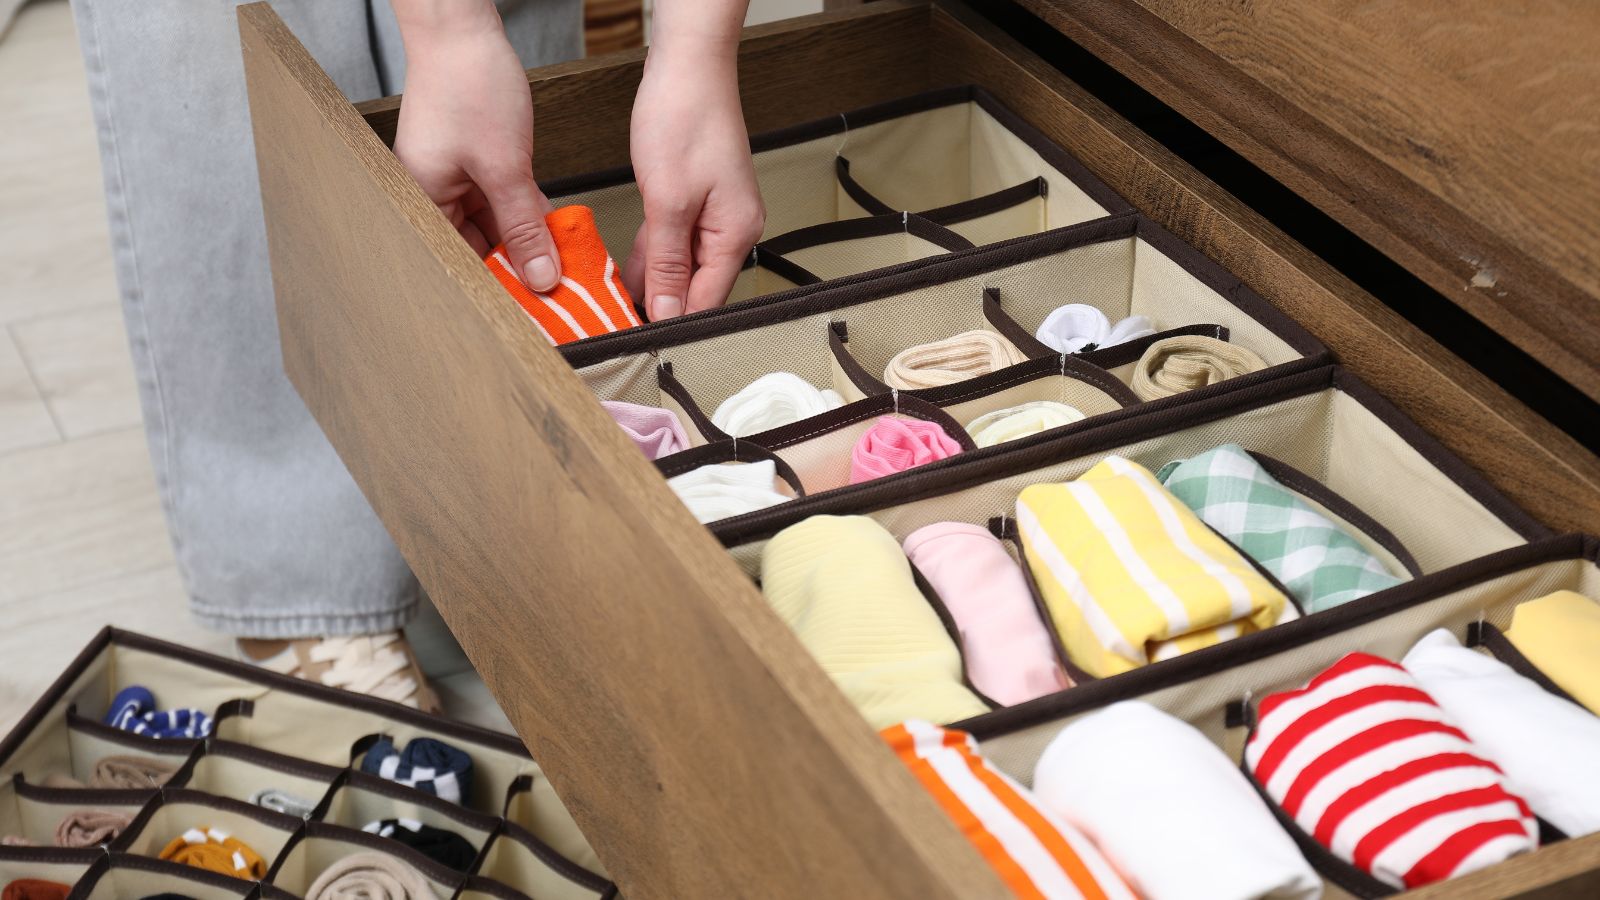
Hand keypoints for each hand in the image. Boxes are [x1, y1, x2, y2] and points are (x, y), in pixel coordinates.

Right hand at [392, 4, 560, 290]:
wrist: (462, 30)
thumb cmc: (466, 84)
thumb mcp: (504, 165)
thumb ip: (524, 225)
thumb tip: (541, 276)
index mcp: (423, 202)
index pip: (461, 266)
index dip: (497, 292)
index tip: (531, 315)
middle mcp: (432, 196)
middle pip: (478, 251)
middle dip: (518, 270)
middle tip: (556, 297)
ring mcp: (454, 181)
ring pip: (496, 229)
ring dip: (528, 244)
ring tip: (562, 270)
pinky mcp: (475, 166)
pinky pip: (503, 204)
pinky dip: (528, 216)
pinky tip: (556, 234)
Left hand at [624, 35, 763, 319]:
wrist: (688, 67)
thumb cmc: (686, 119)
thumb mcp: (668, 201)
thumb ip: (667, 262)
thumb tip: (667, 311)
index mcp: (735, 234)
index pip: (705, 301)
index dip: (671, 324)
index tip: (637, 342)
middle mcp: (731, 229)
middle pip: (695, 287)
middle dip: (658, 304)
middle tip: (618, 324)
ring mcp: (714, 216)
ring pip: (680, 265)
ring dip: (651, 280)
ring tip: (613, 301)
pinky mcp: (696, 201)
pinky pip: (673, 241)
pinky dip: (650, 253)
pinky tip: (624, 268)